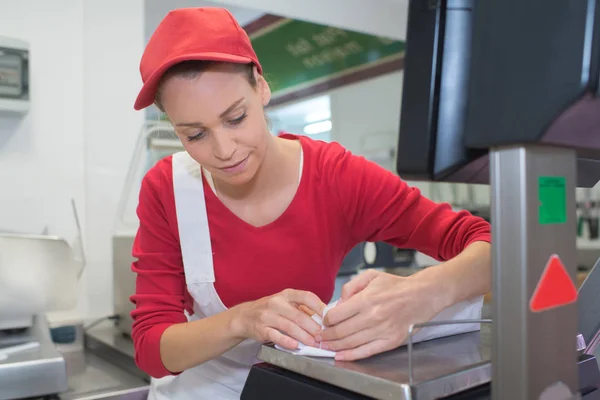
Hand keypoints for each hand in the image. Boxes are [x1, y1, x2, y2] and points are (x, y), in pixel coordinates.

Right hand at [233, 289, 325, 349]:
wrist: (244, 316)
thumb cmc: (270, 309)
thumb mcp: (286, 303)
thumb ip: (303, 309)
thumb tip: (323, 317)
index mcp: (286, 294)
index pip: (306, 297)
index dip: (319, 307)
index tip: (328, 317)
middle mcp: (277, 303)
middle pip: (299, 315)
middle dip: (313, 327)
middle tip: (323, 336)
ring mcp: (268, 316)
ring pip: (289, 326)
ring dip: (303, 336)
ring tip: (313, 343)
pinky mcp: (261, 329)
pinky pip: (275, 335)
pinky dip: (287, 341)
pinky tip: (296, 346)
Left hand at [320, 269, 448, 360]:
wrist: (421, 295)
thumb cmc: (396, 286)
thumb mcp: (370, 276)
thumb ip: (351, 287)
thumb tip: (338, 303)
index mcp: (366, 299)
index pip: (337, 315)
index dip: (326, 320)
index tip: (324, 322)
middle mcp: (373, 316)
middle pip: (341, 331)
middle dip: (326, 336)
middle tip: (319, 337)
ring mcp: (382, 331)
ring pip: (351, 343)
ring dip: (334, 346)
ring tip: (325, 346)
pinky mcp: (390, 341)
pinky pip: (366, 351)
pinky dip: (351, 355)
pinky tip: (340, 355)